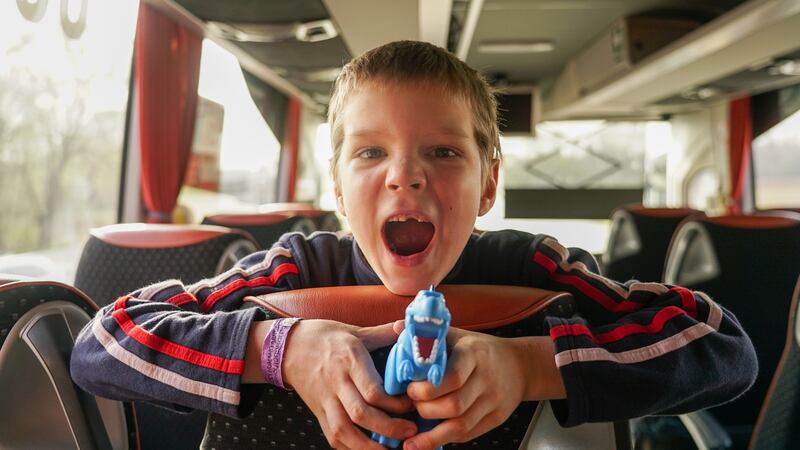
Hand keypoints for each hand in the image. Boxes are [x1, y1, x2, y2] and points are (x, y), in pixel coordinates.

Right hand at [282, 320, 416, 448]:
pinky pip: (331, 435)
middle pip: (360, 414)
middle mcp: (336, 382)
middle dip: (388, 428)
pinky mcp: (317, 411)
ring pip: (344, 430)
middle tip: (409, 431)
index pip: (372, 390)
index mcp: (349, 360)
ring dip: (368, 446)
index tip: (411, 404)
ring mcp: (325, 399)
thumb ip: (382, 333)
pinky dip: (349, 447)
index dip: (394, 404)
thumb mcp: (355, 331)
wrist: (287, 346)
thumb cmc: (324, 337)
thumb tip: (406, 326)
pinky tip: (366, 449)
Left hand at [390, 323, 563, 449]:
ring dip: (432, 434)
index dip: (428, 388)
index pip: (453, 377)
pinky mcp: (496, 418)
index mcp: (474, 355)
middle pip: (454, 405)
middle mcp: (486, 379)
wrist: (520, 366)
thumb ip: (429, 335)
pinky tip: (429, 440)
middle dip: (426, 409)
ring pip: (461, 425)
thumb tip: (396, 327)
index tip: (410, 389)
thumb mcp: (459, 335)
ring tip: (411, 437)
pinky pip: (469, 434)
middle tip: (411, 404)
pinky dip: (446, 439)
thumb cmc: (481, 350)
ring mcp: (493, 401)